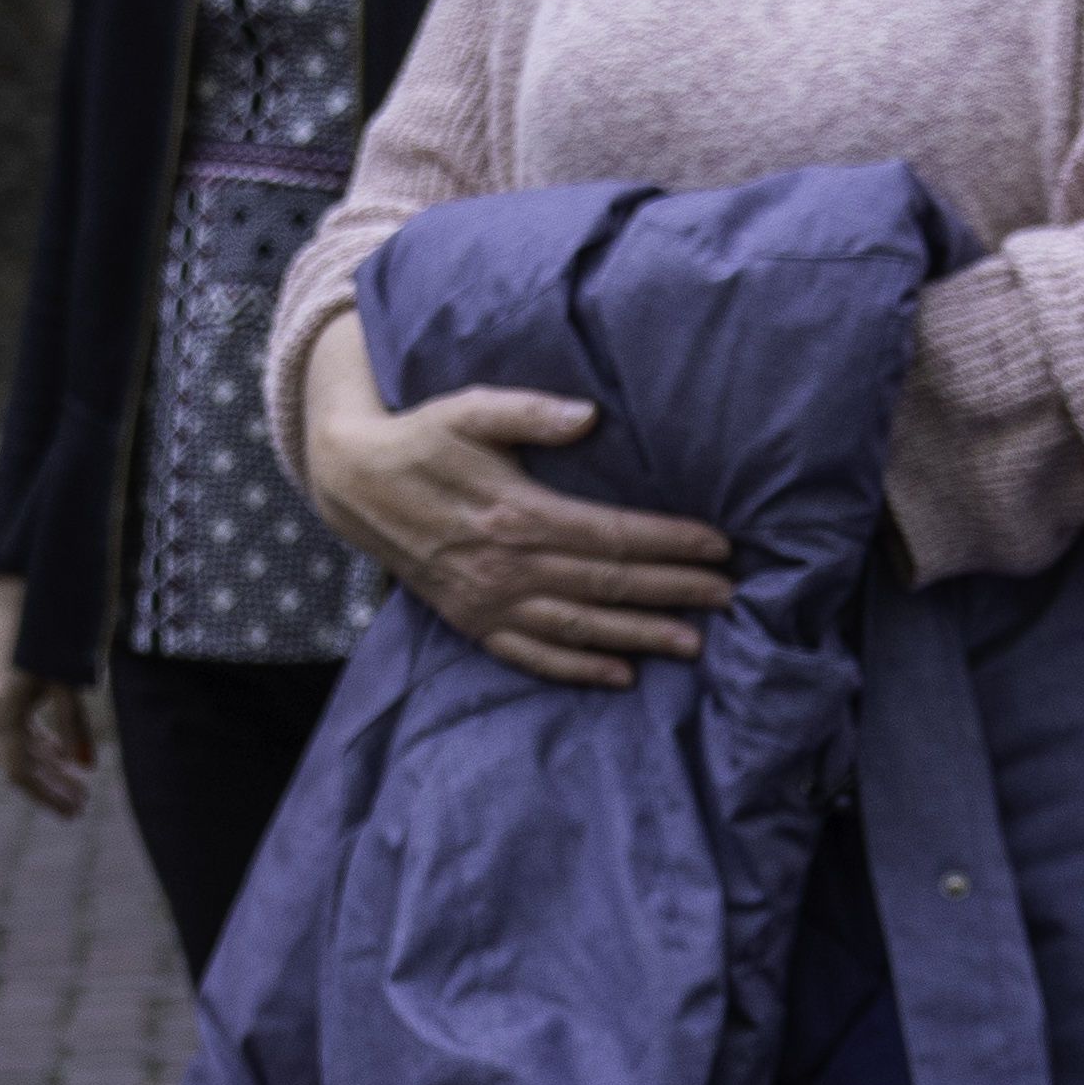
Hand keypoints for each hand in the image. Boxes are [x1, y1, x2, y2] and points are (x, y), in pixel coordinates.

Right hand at [0, 578, 98, 819]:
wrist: (17, 586)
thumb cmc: (46, 631)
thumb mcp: (65, 681)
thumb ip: (73, 724)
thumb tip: (85, 765)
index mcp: (0, 711)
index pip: (19, 771)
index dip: (47, 794)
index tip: (74, 810)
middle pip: (17, 763)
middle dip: (50, 785)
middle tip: (82, 804)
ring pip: (15, 746)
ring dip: (46, 766)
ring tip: (78, 783)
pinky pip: (13, 728)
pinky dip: (37, 743)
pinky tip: (61, 754)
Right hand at [299, 324, 735, 687]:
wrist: (355, 484)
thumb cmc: (424, 438)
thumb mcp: (470, 409)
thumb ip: (529, 412)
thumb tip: (588, 415)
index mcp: (516, 513)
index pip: (612, 535)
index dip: (669, 542)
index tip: (718, 546)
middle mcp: (506, 566)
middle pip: (607, 585)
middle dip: (673, 590)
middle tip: (728, 595)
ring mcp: (488, 601)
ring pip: (578, 628)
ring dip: (638, 636)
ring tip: (692, 642)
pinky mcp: (472, 621)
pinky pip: (530, 656)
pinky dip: (576, 670)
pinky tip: (620, 675)